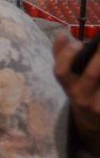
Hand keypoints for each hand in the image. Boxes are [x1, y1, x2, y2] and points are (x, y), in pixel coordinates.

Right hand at [53, 34, 99, 154]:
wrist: (94, 123)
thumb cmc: (80, 94)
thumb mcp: (68, 80)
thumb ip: (62, 56)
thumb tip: (62, 34)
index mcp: (70, 89)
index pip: (62, 73)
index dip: (67, 55)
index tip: (77, 43)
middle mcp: (84, 99)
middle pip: (91, 74)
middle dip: (98, 57)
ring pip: (99, 77)